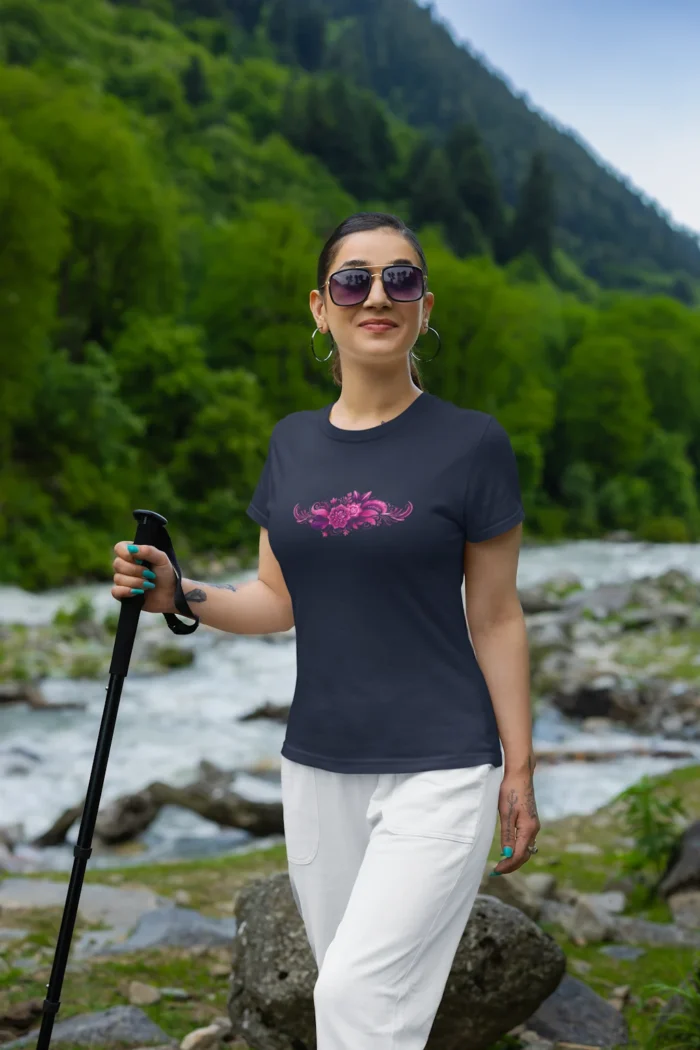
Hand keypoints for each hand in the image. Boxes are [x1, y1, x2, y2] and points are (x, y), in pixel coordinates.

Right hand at [111, 541, 176, 614]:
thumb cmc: (166, 574)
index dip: (126, 554)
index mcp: (133, 553)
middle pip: (117, 564)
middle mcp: (125, 565)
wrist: (170, 595)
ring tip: (149, 585)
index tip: (141, 560)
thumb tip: (132, 548)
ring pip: (118, 578)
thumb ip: (148, 551)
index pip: (119, 548)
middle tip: (149, 574)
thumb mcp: (162, 559)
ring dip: (136, 582)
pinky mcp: (122, 594)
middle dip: (135, 570)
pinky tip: (139, 592)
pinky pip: (115, 591)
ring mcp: (122, 580)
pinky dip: (127, 591)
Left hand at [490, 756, 539, 875]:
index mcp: (528, 829)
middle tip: (496, 871)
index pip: (519, 855)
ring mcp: (533, 825)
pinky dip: (518, 849)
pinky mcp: (530, 821)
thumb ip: (507, 836)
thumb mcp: (506, 814)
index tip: (496, 871)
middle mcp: (534, 829)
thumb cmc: (510, 792)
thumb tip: (507, 855)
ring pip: (526, 849)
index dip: (508, 865)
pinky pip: (525, 841)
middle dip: (512, 865)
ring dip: (515, 859)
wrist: (520, 775)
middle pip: (525, 855)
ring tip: (501, 864)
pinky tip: (508, 850)